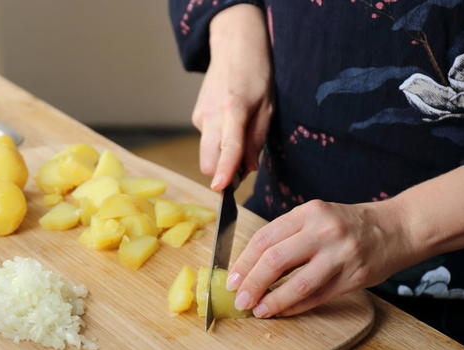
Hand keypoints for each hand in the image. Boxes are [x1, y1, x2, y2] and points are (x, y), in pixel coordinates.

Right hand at [193, 4, 272, 190]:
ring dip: (222, 156)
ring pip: (207, 153)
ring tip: (240, 132)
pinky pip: (207, 142)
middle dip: (222, 171)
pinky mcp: (196, 117)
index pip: (229, 147)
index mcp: (233, 109)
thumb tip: (248, 168)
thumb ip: (257, 139)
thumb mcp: (267, 106)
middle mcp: (211, 115)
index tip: (221, 188)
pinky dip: (218, 142)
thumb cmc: (256, 75)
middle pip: (208, 160)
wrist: (233, 47)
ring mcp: (200, 116)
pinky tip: (229, 122)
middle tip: (244, 165)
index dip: (225, 170)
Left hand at [225, 199, 418, 317]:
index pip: (265, 238)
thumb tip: (250, 268)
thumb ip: (287, 237)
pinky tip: (282, 311)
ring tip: (259, 310)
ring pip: (298, 283)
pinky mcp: (355, 276)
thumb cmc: (347, 225)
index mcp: (309, 212)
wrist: (396, 228)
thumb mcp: (316, 218)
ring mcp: (342, 254)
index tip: (232, 280)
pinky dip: (295, 306)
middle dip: (253, 283)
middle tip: (240, 299)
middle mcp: (324, 231)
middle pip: (276, 260)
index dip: (244, 262)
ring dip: (273, 301)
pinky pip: (318, 296)